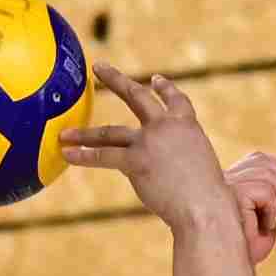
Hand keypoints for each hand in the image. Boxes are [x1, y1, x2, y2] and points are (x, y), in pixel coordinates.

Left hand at [61, 65, 233, 233]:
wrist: (205, 207)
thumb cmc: (209, 199)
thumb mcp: (203, 169)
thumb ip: (182, 162)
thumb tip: (166, 172)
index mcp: (187, 126)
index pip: (176, 101)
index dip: (165, 89)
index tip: (155, 79)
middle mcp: (166, 126)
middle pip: (136, 96)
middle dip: (115, 80)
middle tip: (98, 68)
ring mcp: (149, 141)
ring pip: (110, 133)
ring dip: (85, 134)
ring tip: (66, 134)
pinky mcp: (136, 160)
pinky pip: (104, 157)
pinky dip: (84, 156)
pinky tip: (68, 154)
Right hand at [225, 152, 275, 265]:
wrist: (232, 271)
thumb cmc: (246, 252)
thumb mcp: (267, 220)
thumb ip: (275, 198)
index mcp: (227, 184)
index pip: (255, 160)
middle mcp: (221, 181)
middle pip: (261, 163)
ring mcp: (223, 187)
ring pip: (265, 175)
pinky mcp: (229, 196)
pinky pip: (265, 192)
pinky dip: (272, 210)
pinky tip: (267, 227)